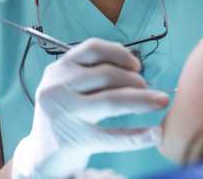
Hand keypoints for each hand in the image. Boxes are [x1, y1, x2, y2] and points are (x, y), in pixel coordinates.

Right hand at [12, 38, 168, 178]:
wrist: (42, 152)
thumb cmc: (62, 112)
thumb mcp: (67, 85)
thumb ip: (90, 70)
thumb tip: (128, 59)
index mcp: (59, 69)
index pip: (92, 49)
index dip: (118, 53)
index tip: (136, 65)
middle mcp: (58, 87)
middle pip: (106, 74)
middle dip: (134, 80)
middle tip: (148, 88)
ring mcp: (66, 114)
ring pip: (113, 101)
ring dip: (143, 99)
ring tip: (160, 101)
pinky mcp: (76, 140)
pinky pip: (115, 136)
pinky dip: (139, 135)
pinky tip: (156, 134)